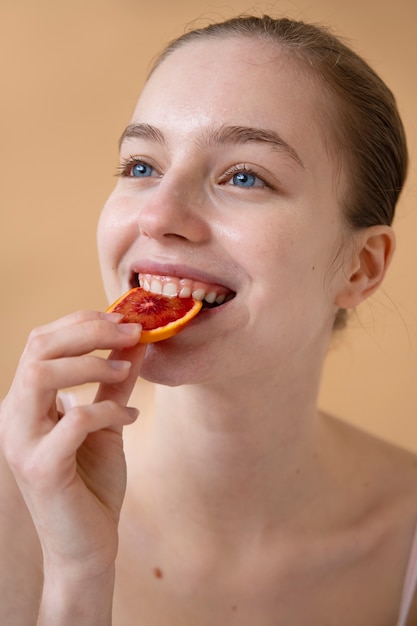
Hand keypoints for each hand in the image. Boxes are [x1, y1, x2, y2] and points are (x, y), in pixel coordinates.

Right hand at [0, 310, 143, 579]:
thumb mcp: (107, 420)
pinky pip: (75, 420)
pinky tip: (129, 419)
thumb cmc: (92, 483)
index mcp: (26, 402)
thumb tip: (136, 340)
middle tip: (131, 331)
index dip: (82, 322)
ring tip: (124, 370)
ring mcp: (22, 442)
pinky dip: (108, 411)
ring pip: (41, 375)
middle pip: (38, 348)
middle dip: (89, 331)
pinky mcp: (41, 469)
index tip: (125, 319)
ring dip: (91, 364)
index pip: (41, 341)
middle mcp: (14, 417)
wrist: (87, 545)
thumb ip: (116, 382)